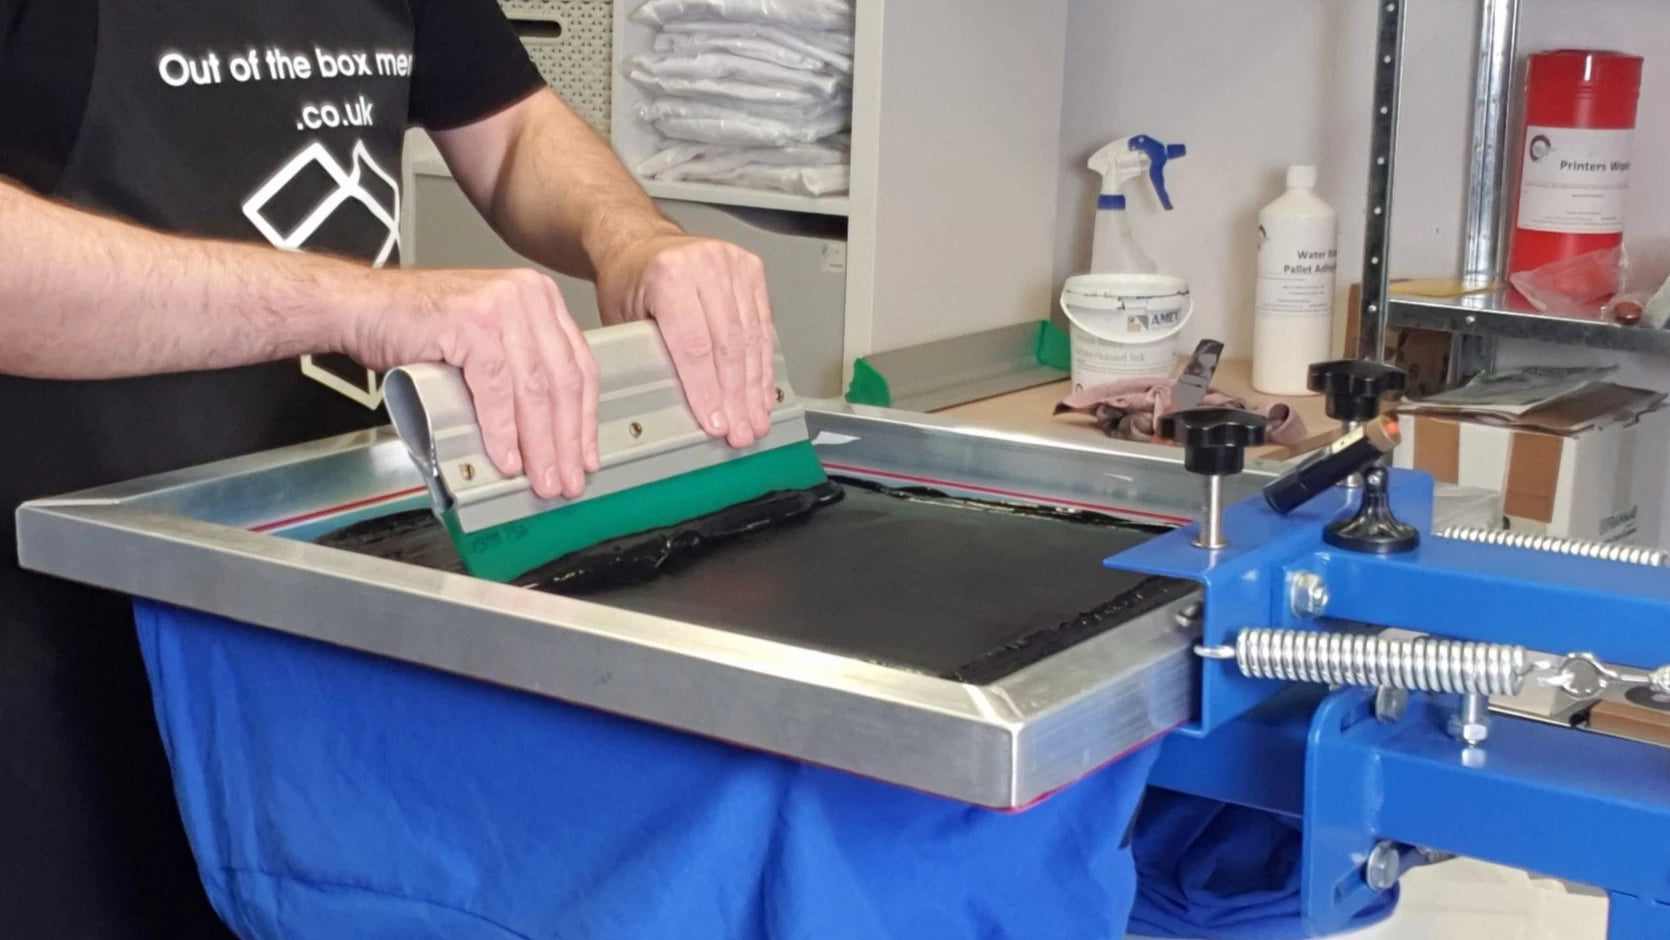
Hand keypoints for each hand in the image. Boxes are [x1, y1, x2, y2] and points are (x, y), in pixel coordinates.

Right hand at [350, 267, 598, 500]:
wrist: (361, 307)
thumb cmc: (419, 327)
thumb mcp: (486, 341)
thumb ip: (518, 371)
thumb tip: (546, 433)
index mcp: (540, 299)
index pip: (579, 366)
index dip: (585, 418)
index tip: (585, 455)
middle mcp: (528, 296)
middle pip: (561, 381)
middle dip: (566, 440)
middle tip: (567, 480)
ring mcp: (500, 306)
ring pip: (532, 389)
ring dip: (538, 443)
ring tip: (540, 478)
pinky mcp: (472, 323)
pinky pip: (496, 389)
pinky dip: (501, 430)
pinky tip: (505, 458)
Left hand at [595, 233, 774, 448]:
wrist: (641, 241)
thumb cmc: (628, 280)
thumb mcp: (624, 318)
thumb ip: (652, 355)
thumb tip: (677, 407)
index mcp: (668, 274)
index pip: (694, 345)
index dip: (708, 390)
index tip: (716, 422)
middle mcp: (705, 264)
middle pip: (728, 345)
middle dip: (737, 397)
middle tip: (741, 432)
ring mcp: (733, 264)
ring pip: (751, 338)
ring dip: (755, 387)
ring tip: (755, 421)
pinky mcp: (752, 269)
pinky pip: (764, 325)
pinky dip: (763, 363)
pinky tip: (762, 392)